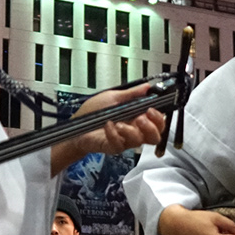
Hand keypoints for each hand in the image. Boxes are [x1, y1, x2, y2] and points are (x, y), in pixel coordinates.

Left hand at [51, 85, 166, 172]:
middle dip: (151, 127)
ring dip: (131, 131)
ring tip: (119, 123)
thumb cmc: (93, 112)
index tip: (151, 109)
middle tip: (140, 119)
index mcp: (137, 117)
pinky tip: (107, 126)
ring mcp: (124, 140)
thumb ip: (132, 93)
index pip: (157, 122)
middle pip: (155, 136)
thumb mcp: (113, 97)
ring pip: (139, 141)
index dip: (159, 118)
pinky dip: (113, 134)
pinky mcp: (113, 147)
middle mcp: (133, 130)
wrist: (76, 126)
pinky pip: (120, 144)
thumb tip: (147, 86)